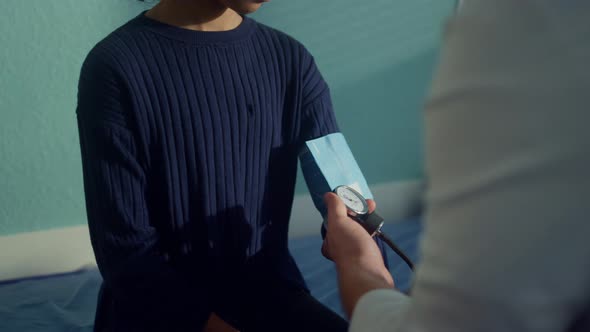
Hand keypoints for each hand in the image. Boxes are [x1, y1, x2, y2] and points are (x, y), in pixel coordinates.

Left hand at [321, 192, 393, 315]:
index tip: (353, 198)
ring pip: (362, 229)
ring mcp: (356, 252)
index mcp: (330, 240)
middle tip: (370, 204)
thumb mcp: (339, 222)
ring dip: (368, 219)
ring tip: (375, 213)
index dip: (344, 205)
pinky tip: (378, 226)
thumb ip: (335, 208)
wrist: (369, 273)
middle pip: (350, 222)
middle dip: (360, 210)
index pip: (335, 218)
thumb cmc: (351, 249)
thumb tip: (329, 195)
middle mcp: (341, 246)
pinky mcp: (369, 256)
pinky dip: (374, 230)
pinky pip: (371, 238)